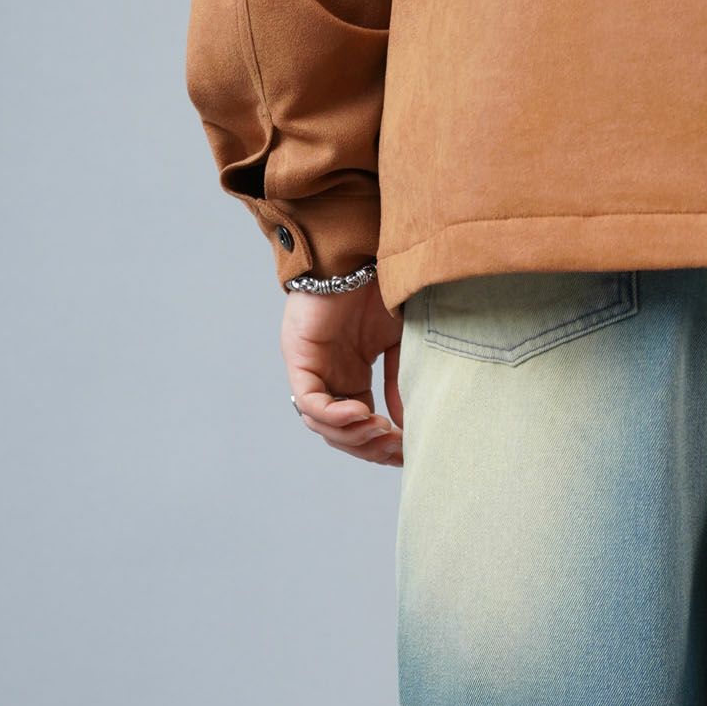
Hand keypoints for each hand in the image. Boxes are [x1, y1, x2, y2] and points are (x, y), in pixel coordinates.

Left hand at [283, 280, 403, 466]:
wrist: (361, 253)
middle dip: (369, 448)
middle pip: (341, 435)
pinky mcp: (299, 358)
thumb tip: (402, 427)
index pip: (359, 428)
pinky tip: (362, 414)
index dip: (380, 446)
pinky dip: (334, 416)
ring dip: (353, 437)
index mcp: (351, 377)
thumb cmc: (382, 290)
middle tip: (396, 448)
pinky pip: (310, 403)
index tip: (407, 452)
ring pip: (322, 426)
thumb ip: (399, 385)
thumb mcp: (400, 346)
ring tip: (381, 431)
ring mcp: (312, 370)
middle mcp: (329, 378)